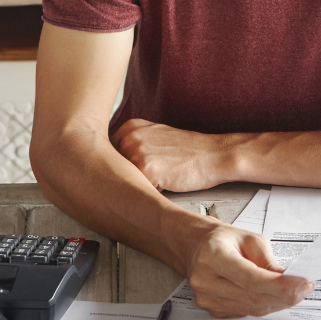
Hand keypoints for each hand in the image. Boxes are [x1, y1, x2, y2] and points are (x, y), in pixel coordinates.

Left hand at [111, 118, 226, 191]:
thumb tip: (108, 162)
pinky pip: (137, 190)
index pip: (107, 154)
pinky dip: (148, 192)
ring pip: (124, 181)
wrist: (213, 155)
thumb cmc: (188, 151)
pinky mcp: (147, 170)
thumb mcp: (156, 136)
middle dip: (125, 178)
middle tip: (149, 175)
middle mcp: (130, 136)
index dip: (119, 167)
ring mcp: (137, 152)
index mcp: (130, 127)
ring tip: (160, 177)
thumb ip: (133, 144)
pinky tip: (165, 183)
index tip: (132, 169)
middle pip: (111, 169)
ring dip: (137, 185)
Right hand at [183, 220, 313, 317]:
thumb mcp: (249, 239)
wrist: (197, 247)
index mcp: (213, 256)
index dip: (280, 286)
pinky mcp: (213, 309)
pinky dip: (264, 305)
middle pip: (253, 298)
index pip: (251, 279)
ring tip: (294, 291)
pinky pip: (245, 312)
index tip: (302, 283)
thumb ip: (269, 261)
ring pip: (251, 309)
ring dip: (277, 302)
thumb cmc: (222, 239)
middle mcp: (206, 280)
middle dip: (285, 295)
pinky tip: (275, 295)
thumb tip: (289, 279)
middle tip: (304, 288)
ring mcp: (207, 298)